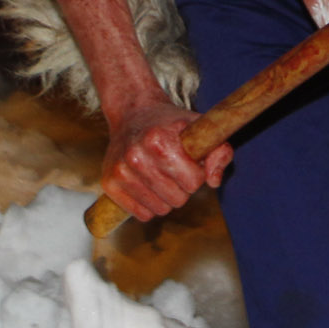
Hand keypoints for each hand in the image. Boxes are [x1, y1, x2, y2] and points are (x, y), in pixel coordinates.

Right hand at [102, 93, 228, 221]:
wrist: (134, 113)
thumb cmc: (172, 124)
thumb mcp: (200, 128)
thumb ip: (219, 151)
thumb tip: (213, 182)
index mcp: (159, 140)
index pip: (193, 182)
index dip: (197, 174)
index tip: (191, 162)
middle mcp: (136, 156)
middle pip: (177, 199)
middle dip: (182, 187)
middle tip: (175, 169)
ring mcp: (120, 170)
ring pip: (159, 210)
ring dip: (166, 197)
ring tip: (162, 175)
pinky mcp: (109, 183)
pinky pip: (141, 214)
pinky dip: (149, 205)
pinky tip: (148, 185)